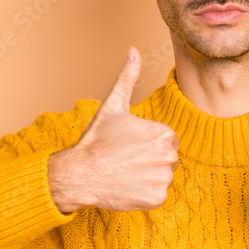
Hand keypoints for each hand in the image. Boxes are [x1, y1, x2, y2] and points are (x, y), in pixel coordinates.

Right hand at [48, 47, 179, 212]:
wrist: (80, 173)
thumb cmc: (97, 139)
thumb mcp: (113, 105)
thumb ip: (128, 78)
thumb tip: (133, 50)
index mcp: (164, 133)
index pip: (166, 140)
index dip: (147, 143)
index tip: (128, 146)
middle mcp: (168, 155)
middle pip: (167, 159)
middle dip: (149, 160)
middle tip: (125, 160)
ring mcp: (163, 179)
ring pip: (162, 177)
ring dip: (147, 177)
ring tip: (125, 172)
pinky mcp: (157, 199)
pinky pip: (157, 195)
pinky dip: (144, 194)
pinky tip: (127, 186)